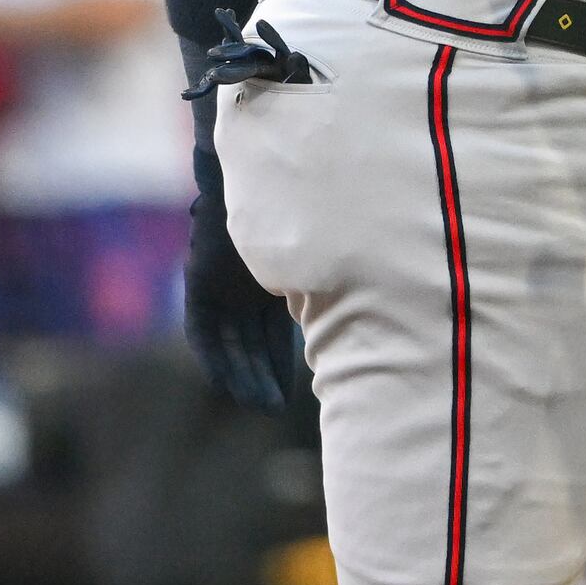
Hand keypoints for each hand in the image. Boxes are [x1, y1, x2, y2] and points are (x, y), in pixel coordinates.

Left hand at [184, 140, 308, 412]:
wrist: (271, 173)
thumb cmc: (314, 211)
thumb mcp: (324, 263)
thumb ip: (334, 291)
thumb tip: (386, 320)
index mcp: (274, 276)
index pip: (275, 332)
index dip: (283, 364)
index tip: (295, 394)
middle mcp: (245, 282)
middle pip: (251, 342)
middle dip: (263, 377)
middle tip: (274, 411)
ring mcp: (220, 281)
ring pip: (228, 342)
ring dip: (241, 376)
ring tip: (259, 406)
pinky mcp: (199, 278)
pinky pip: (202, 331)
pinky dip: (214, 359)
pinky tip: (227, 385)